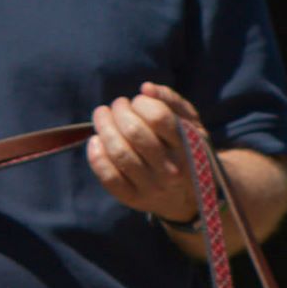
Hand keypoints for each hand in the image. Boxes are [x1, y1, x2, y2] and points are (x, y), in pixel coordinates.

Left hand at [87, 81, 205, 223]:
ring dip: (103, 128)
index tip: (138, 101)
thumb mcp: (191, 124)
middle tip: (117, 106)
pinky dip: (95, 155)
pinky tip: (96, 141)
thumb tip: (146, 88)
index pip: (159, 117)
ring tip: (102, 116)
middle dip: (119, 111)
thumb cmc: (187, 150)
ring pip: (119, 153)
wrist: (190, 196)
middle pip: (134, 132)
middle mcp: (171, 169)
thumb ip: (172, 101)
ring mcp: (152, 186)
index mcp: (189, 147)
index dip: (141, 103)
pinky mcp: (134, 198)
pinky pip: (108, 176)